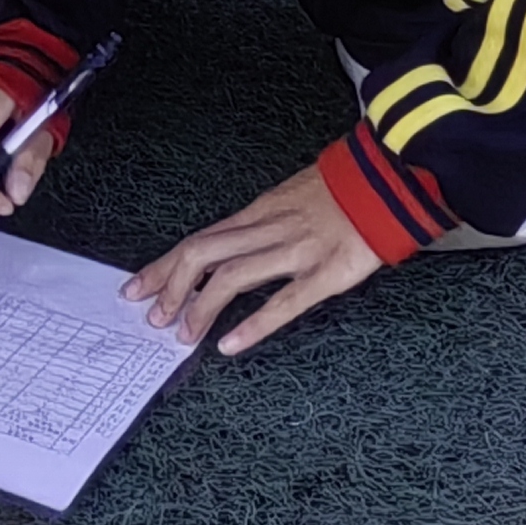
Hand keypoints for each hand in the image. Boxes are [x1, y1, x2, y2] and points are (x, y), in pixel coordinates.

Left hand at [123, 164, 386, 354]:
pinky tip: (230, 344)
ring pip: (233, 276)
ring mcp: (296, 251)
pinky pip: (284, 301)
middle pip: (202, 254)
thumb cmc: (340, 191)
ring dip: (200, 307)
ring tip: (183, 335)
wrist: (387, 181)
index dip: (164, 266)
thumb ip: (258, 224)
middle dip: (171, 286)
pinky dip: (253, 324)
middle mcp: (268, 230)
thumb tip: (224, 246)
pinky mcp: (327, 273)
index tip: (138, 287)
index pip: (198, 240)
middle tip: (153, 317)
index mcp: (258, 213)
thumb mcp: (288, 198)